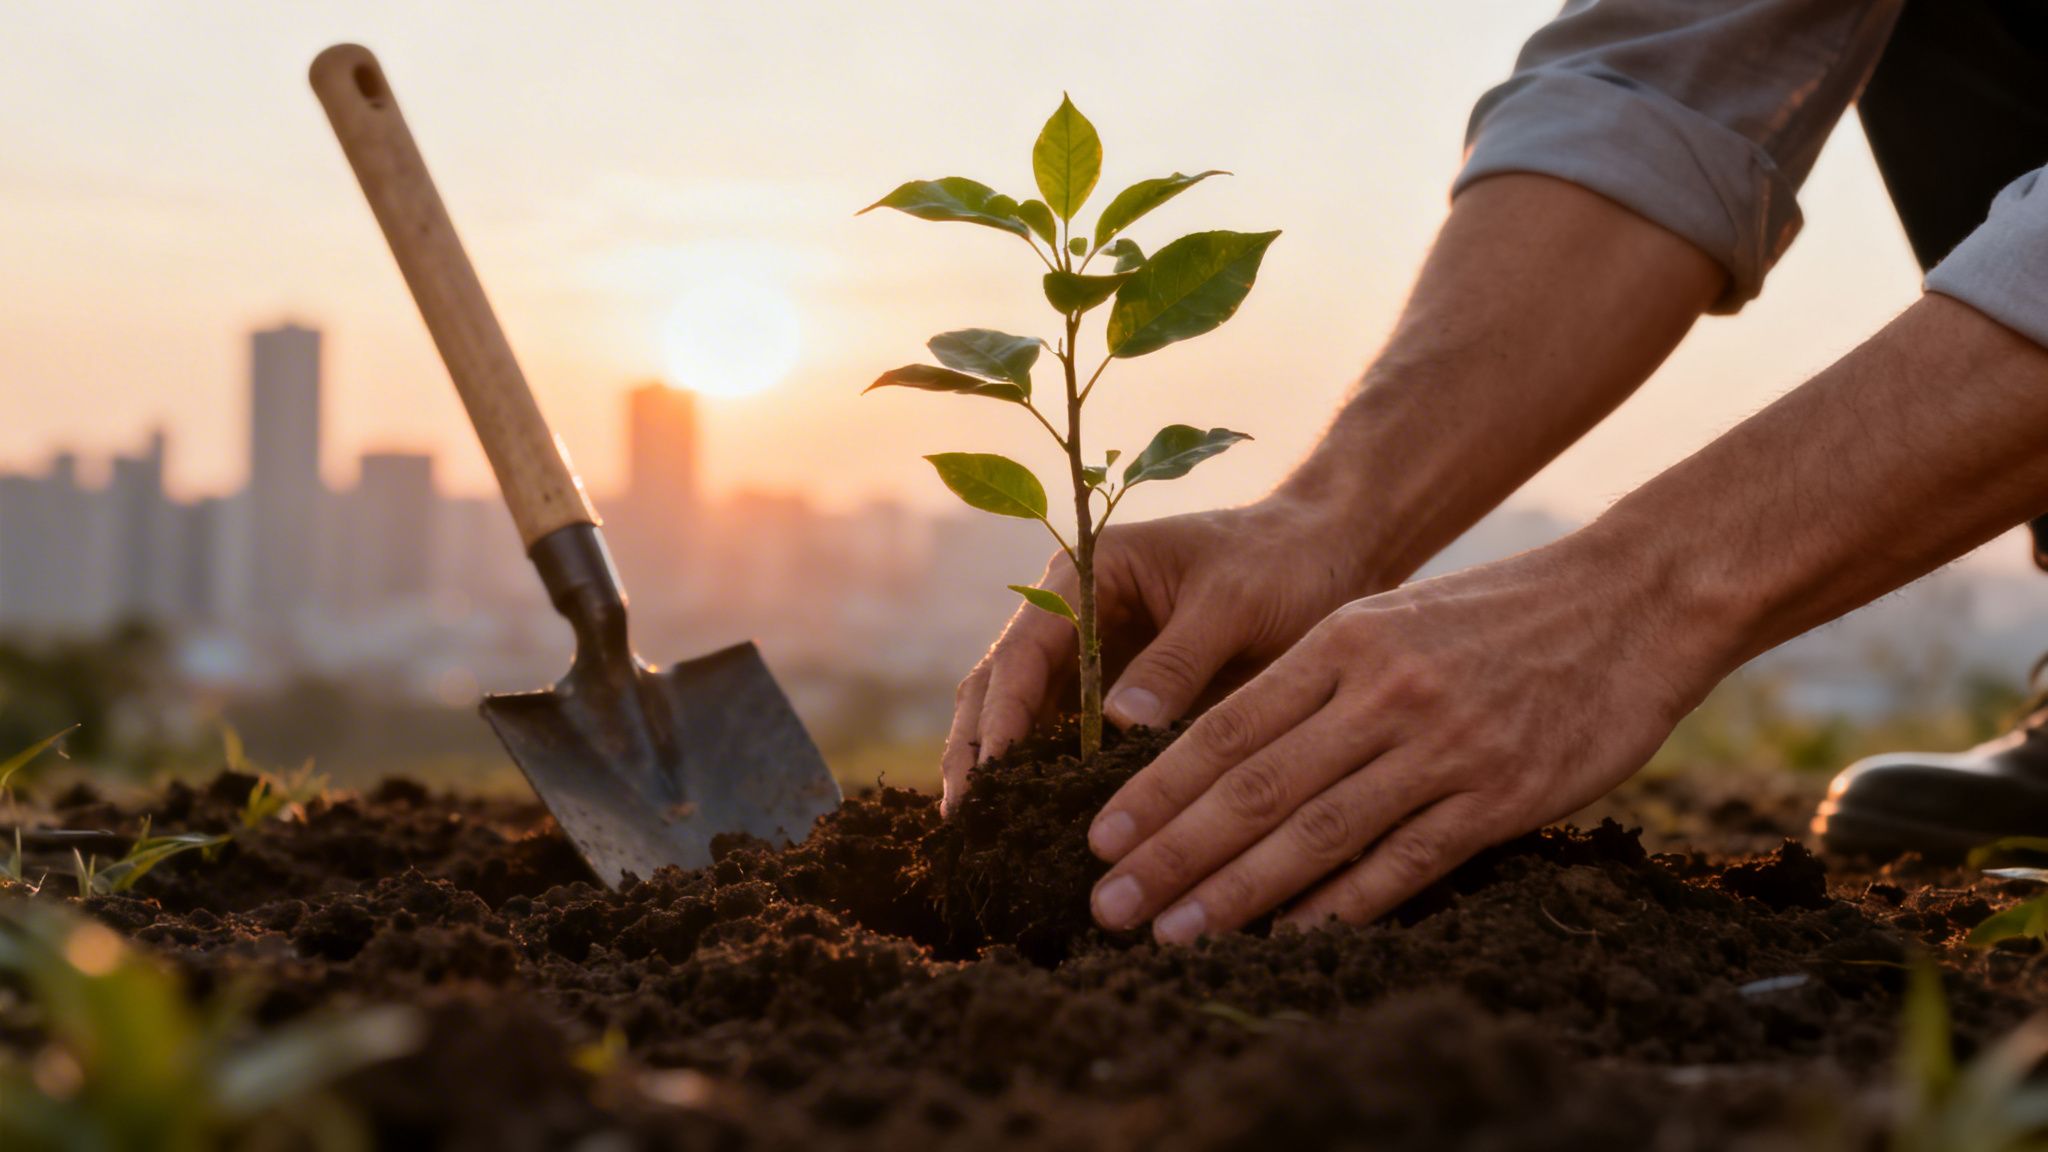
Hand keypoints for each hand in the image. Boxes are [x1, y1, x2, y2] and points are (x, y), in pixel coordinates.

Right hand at [941, 495, 1374, 812]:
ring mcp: (1094, 654)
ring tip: (985, 837)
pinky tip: (1044, 828)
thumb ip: (1178, 660)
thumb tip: (1118, 725)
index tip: (993, 777)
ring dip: (1005, 771)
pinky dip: (1054, 779)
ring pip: (1028, 718)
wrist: (1329, 551)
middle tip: (964, 822)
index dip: (1003, 716)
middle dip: (978, 751)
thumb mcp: (1233, 604)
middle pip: (1003, 686)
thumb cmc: (1283, 561)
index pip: (1025, 652)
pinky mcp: (1123, 691)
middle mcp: (1076, 613)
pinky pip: (1075, 739)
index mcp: (1089, 573)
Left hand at [1084, 531, 1723, 941]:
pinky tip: (1290, 939)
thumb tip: (1226, 754)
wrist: (1632, 600)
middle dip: (1172, 854)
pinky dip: (1343, 906)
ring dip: (1238, 893)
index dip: (1157, 791)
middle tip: (1109, 906)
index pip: (1226, 729)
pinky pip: (1406, 862)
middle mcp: (1382, 693)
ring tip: (1175, 934)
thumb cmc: (1497, 614)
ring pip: (1318, 833)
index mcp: (1342, 643)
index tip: (1098, 839)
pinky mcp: (1501, 796)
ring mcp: (1443, 747)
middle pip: (1254, 788)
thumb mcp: (1390, 618)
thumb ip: (1313, 679)